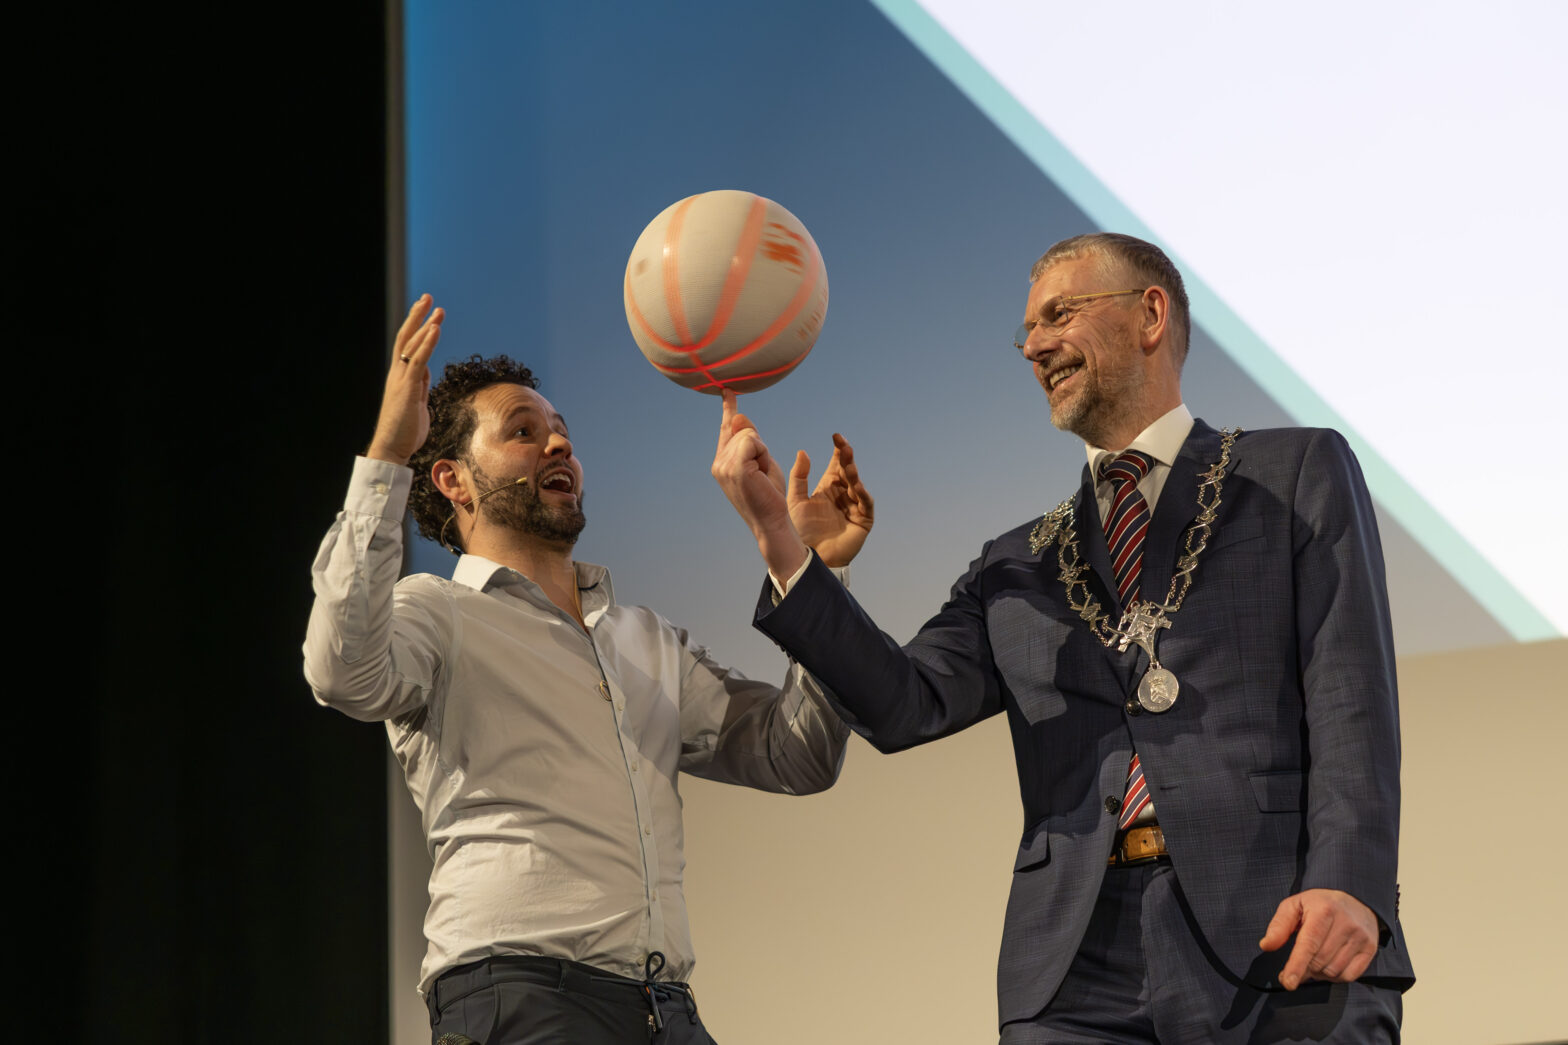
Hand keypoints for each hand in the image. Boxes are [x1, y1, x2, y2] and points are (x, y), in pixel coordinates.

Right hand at [366, 294, 443, 464]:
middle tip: (428, 298)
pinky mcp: (407, 387)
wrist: (392, 447)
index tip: (428, 314)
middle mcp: (397, 374)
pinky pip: (418, 359)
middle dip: (417, 316)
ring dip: (425, 324)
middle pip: (406, 337)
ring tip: (437, 309)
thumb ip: (419, 386)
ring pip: (411, 344)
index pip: (408, 346)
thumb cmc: (404, 431)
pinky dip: (427, 342)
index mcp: (400, 377)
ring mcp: (401, 379)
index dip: (418, 328)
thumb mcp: (417, 403)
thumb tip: (425, 372)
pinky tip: (435, 329)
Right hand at [712, 390, 807, 578]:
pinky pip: (753, 441)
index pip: (727, 428)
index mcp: (722, 461)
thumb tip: (739, 416)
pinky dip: (763, 454)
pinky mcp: (734, 467)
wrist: (772, 521)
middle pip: (743, 429)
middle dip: (761, 447)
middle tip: (762, 473)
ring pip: (749, 434)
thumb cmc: (770, 494)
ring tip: (761, 476)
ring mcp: (723, 465)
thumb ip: (751, 439)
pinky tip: (761, 473)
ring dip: (764, 453)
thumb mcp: (762, 460)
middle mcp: (718, 463)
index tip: (727, 389)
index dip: (728, 408)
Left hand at [787, 434, 873, 566]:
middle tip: (843, 444)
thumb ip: (798, 477)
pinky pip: (865, 503)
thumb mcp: (795, 500)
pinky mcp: (862, 521)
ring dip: (852, 472)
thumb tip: (803, 452)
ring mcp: (853, 507)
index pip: (836, 465)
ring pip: (856, 484)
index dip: (838, 451)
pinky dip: (861, 493)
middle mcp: (842, 495)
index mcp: (828, 489)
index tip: (836, 436)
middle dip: (846, 457)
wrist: (807, 557)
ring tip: (847, 461)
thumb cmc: (800, 531)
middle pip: (848, 471)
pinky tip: (854, 484)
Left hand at [1259, 888, 1379, 989]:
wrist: (1356, 899)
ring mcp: (1361, 937)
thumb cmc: (1320, 904)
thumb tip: (1267, 945)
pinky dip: (1335, 976)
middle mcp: (1346, 923)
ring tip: (1314, 959)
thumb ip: (1279, 925)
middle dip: (1304, 968)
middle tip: (1296, 965)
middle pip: (1319, 961)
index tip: (1288, 982)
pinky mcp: (1371, 949)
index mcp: (1324, 910)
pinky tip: (1329, 964)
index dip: (1297, 965)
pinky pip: (1349, 976)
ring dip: (1318, 973)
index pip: (1309, 944)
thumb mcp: (1295, 905)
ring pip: (1333, 971)